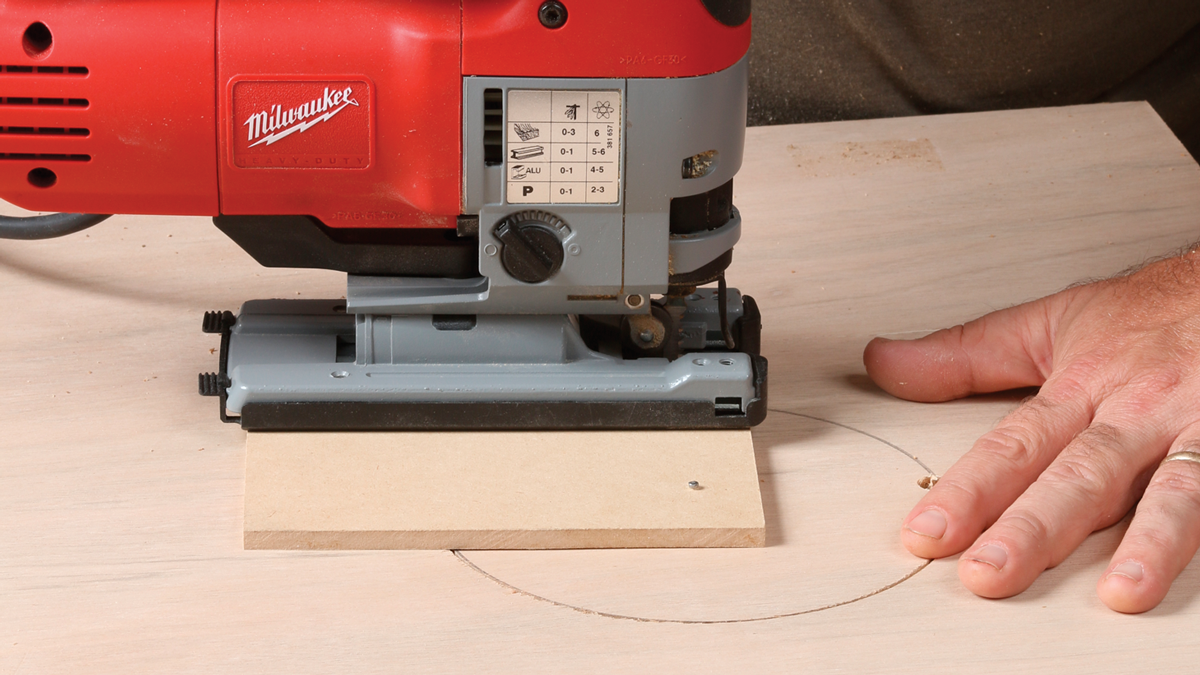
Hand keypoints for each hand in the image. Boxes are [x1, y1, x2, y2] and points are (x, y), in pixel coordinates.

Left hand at [864, 247, 1199, 612]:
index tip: (927, 534)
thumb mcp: (1051, 323)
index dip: (968, 491)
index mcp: (1082, 387)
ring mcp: (1195, 430)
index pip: (1015, 446)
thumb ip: (967, 354)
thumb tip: (883, 361)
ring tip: (1119, 593)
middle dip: (1032, 528)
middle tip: (988, 574)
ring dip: (1145, 542)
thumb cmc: (1151, 314)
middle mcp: (1136, 411)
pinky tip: (1182, 572)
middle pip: (1079, 474)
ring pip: (1167, 490)